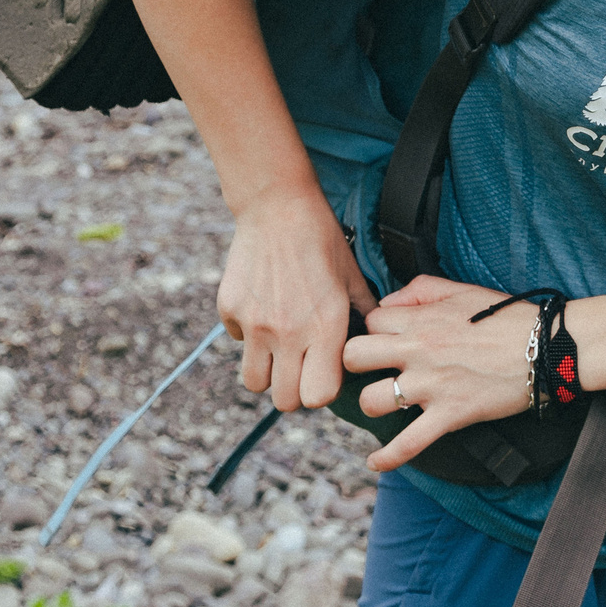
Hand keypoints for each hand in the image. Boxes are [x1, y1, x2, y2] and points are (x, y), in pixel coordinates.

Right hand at [216, 189, 377, 412]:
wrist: (278, 206)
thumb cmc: (321, 240)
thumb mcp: (351, 276)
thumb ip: (363, 313)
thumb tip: (373, 340)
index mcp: (325, 327)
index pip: (319, 396)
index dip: (322, 389)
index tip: (323, 372)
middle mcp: (289, 332)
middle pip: (285, 400)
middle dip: (293, 389)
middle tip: (299, 366)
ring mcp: (256, 324)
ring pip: (255, 382)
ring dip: (267, 371)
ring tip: (278, 348)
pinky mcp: (231, 310)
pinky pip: (238, 342)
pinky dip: (248, 336)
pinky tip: (262, 309)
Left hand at [340, 275, 542, 470]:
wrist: (545, 347)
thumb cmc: (507, 317)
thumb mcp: (462, 290)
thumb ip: (419, 290)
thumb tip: (388, 303)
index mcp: (422, 320)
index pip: (371, 321)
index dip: (373, 329)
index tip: (383, 340)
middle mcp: (419, 351)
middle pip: (354, 357)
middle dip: (355, 364)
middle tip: (370, 370)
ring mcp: (432, 386)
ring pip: (373, 401)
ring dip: (373, 404)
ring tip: (384, 403)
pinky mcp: (450, 415)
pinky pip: (408, 444)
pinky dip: (387, 458)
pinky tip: (374, 462)